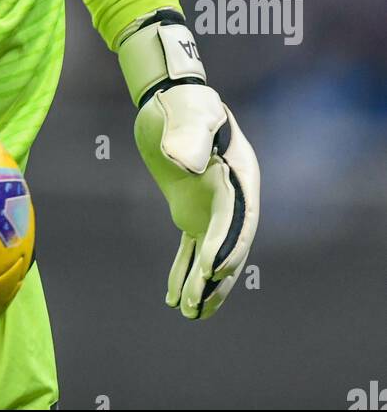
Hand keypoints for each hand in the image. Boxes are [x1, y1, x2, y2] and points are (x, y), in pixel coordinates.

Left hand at [116, 8, 259, 320]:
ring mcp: (213, 207)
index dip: (226, 247)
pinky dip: (183, 271)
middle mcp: (232, 198)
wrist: (172, 96)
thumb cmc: (184, 101)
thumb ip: (191, 136)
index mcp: (239, 176)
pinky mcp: (191, 211)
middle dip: (214, 279)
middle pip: (228, 246)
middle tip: (195, 306)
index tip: (210, 271)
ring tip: (187, 314)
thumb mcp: (190, 112)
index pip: (236, 220)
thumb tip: (186, 164)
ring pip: (210, 254)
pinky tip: (172, 297)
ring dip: (200, 284)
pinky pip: (191, 248)